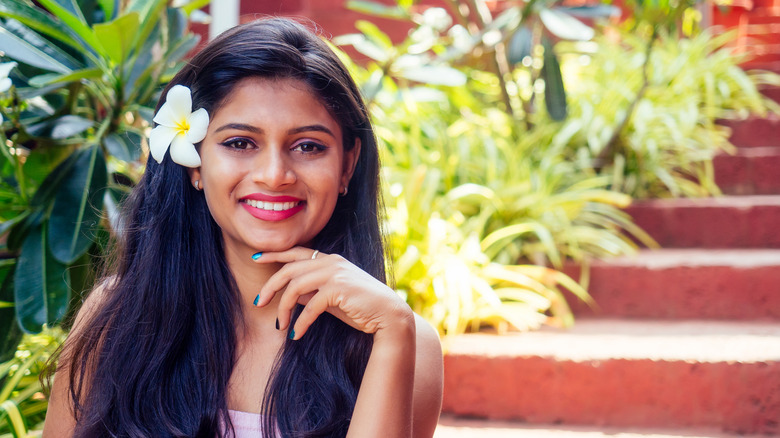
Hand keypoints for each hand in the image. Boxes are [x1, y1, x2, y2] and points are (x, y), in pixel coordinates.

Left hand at [252, 247, 412, 339]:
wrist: (388, 315)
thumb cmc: (360, 307)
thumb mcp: (331, 297)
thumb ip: (312, 292)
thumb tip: (290, 295)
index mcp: (329, 259)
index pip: (296, 252)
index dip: (274, 254)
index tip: (256, 258)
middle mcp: (331, 261)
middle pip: (289, 269)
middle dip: (270, 286)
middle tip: (257, 303)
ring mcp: (335, 273)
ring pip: (295, 287)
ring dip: (283, 308)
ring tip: (280, 326)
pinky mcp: (338, 288)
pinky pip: (309, 306)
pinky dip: (300, 322)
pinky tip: (296, 335)